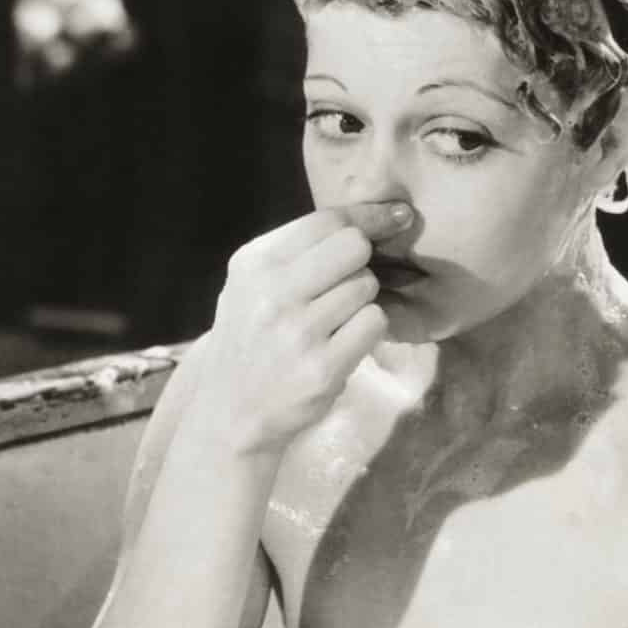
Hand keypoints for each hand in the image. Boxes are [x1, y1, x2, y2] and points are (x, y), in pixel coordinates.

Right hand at [189, 203, 408, 459]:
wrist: (231, 411)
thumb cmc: (249, 338)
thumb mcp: (251, 283)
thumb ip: (298, 251)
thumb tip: (374, 218)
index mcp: (254, 263)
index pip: (325, 220)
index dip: (368, 216)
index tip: (396, 217)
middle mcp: (272, 293)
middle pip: (353, 247)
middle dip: (362, 262)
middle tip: (346, 285)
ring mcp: (298, 332)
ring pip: (367, 286)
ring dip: (362, 301)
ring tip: (335, 321)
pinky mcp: (324, 368)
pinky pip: (375, 323)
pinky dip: (369, 330)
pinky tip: (345, 342)